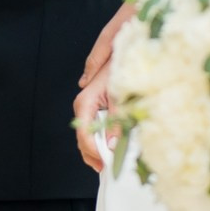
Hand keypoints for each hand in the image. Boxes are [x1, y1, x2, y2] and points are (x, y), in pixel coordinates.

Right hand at [73, 4, 132, 174]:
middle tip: (105, 168)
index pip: (83, 132)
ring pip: (88, 131)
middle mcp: (86, 102)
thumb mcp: (123, 94)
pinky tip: (112, 145)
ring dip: (97, 147)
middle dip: (92, 153)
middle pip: (82, 134)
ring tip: (109, 161)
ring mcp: (92, 103)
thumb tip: (114, 144)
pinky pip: (97, 124)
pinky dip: (103, 137)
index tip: (104, 164)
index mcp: (87, 100)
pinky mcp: (101, 102)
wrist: (127, 42)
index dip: (92, 151)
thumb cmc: (123, 63)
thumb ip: (118, 119)